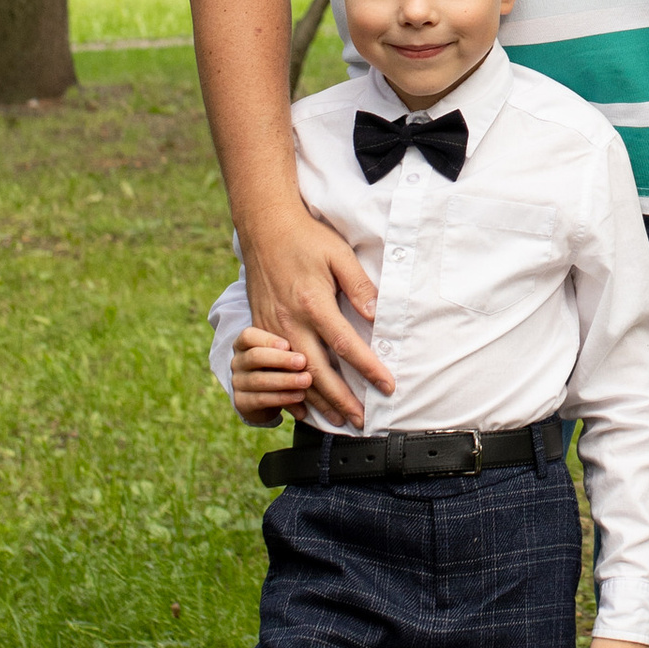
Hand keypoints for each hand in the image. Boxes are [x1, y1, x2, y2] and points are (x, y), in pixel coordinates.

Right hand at [228, 323, 323, 422]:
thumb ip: (294, 343)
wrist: (268, 397)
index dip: (267, 340)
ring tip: (306, 380)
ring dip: (285, 381)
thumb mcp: (285, 351)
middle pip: (254, 357)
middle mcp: (238, 361)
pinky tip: (299, 396)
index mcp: (245, 344)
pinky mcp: (242, 402)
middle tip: (303, 361)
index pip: (248, 336)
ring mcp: (238, 382)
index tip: (288, 344)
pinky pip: (260, 399)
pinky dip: (281, 398)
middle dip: (280, 360)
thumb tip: (327, 334)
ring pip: (258, 380)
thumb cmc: (281, 365)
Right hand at [237, 198, 392, 426]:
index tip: (387, 386)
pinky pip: (275, 369)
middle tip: (362, 420)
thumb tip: (377, 316)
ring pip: (295, 376)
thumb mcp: (338, 255)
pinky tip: (302, 406)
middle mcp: (291, 322)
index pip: (347, 346)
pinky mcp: (261, 329)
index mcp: (313, 304)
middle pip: (318, 373)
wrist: (264, 227)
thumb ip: (359, 286)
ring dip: (318, 401)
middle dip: (342, 400)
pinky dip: (289, 391)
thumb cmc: (306, 238)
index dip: (369, 369)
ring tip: (338, 419)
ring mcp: (273, 329)